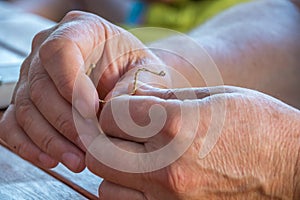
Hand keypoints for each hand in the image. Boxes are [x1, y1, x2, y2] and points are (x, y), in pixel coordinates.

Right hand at [0, 11, 166, 171]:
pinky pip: (14, 124)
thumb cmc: (135, 69)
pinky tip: (53, 159)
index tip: (91, 112)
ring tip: (78, 160)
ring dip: (52, 140)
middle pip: (41, 85)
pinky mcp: (28, 100)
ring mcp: (34, 75)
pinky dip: (30, 146)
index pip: (59, 50)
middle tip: (90, 145)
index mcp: (80, 29)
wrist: (127, 76)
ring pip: (27, 109)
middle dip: (67, 123)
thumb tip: (110, 110)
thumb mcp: (145, 69)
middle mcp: (48, 49)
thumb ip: (133, 85)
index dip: (70, 83)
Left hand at [86, 85, 299, 198]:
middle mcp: (167, 168)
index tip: (125, 108)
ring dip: (113, 167)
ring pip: (106, 185)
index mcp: (177, 127)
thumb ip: (164, 96)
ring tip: (135, 154)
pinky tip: (144, 176)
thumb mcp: (212, 97)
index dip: (114, 108)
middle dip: (105, 137)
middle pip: (100, 153)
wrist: (291, 168)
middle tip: (122, 130)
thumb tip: (132, 93)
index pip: (112, 115)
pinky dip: (125, 190)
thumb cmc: (256, 125)